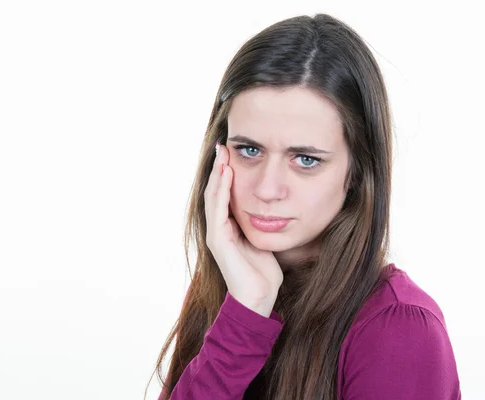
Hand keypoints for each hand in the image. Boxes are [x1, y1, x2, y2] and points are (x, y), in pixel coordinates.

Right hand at [204, 141, 282, 316]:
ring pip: (213, 197)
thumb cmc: (263, 272)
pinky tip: (226, 175)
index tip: (231, 153)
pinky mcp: (218, 241)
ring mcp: (215, 234)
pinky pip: (219, 210)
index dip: (225, 174)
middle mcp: (217, 229)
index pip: (223, 194)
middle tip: (222, 145)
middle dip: (218, 168)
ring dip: (217, 174)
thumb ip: (259, 224)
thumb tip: (271, 207)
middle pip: (214, 191)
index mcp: (227, 228)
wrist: (258, 297)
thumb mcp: (262, 240)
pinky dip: (222, 191)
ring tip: (222, 153)